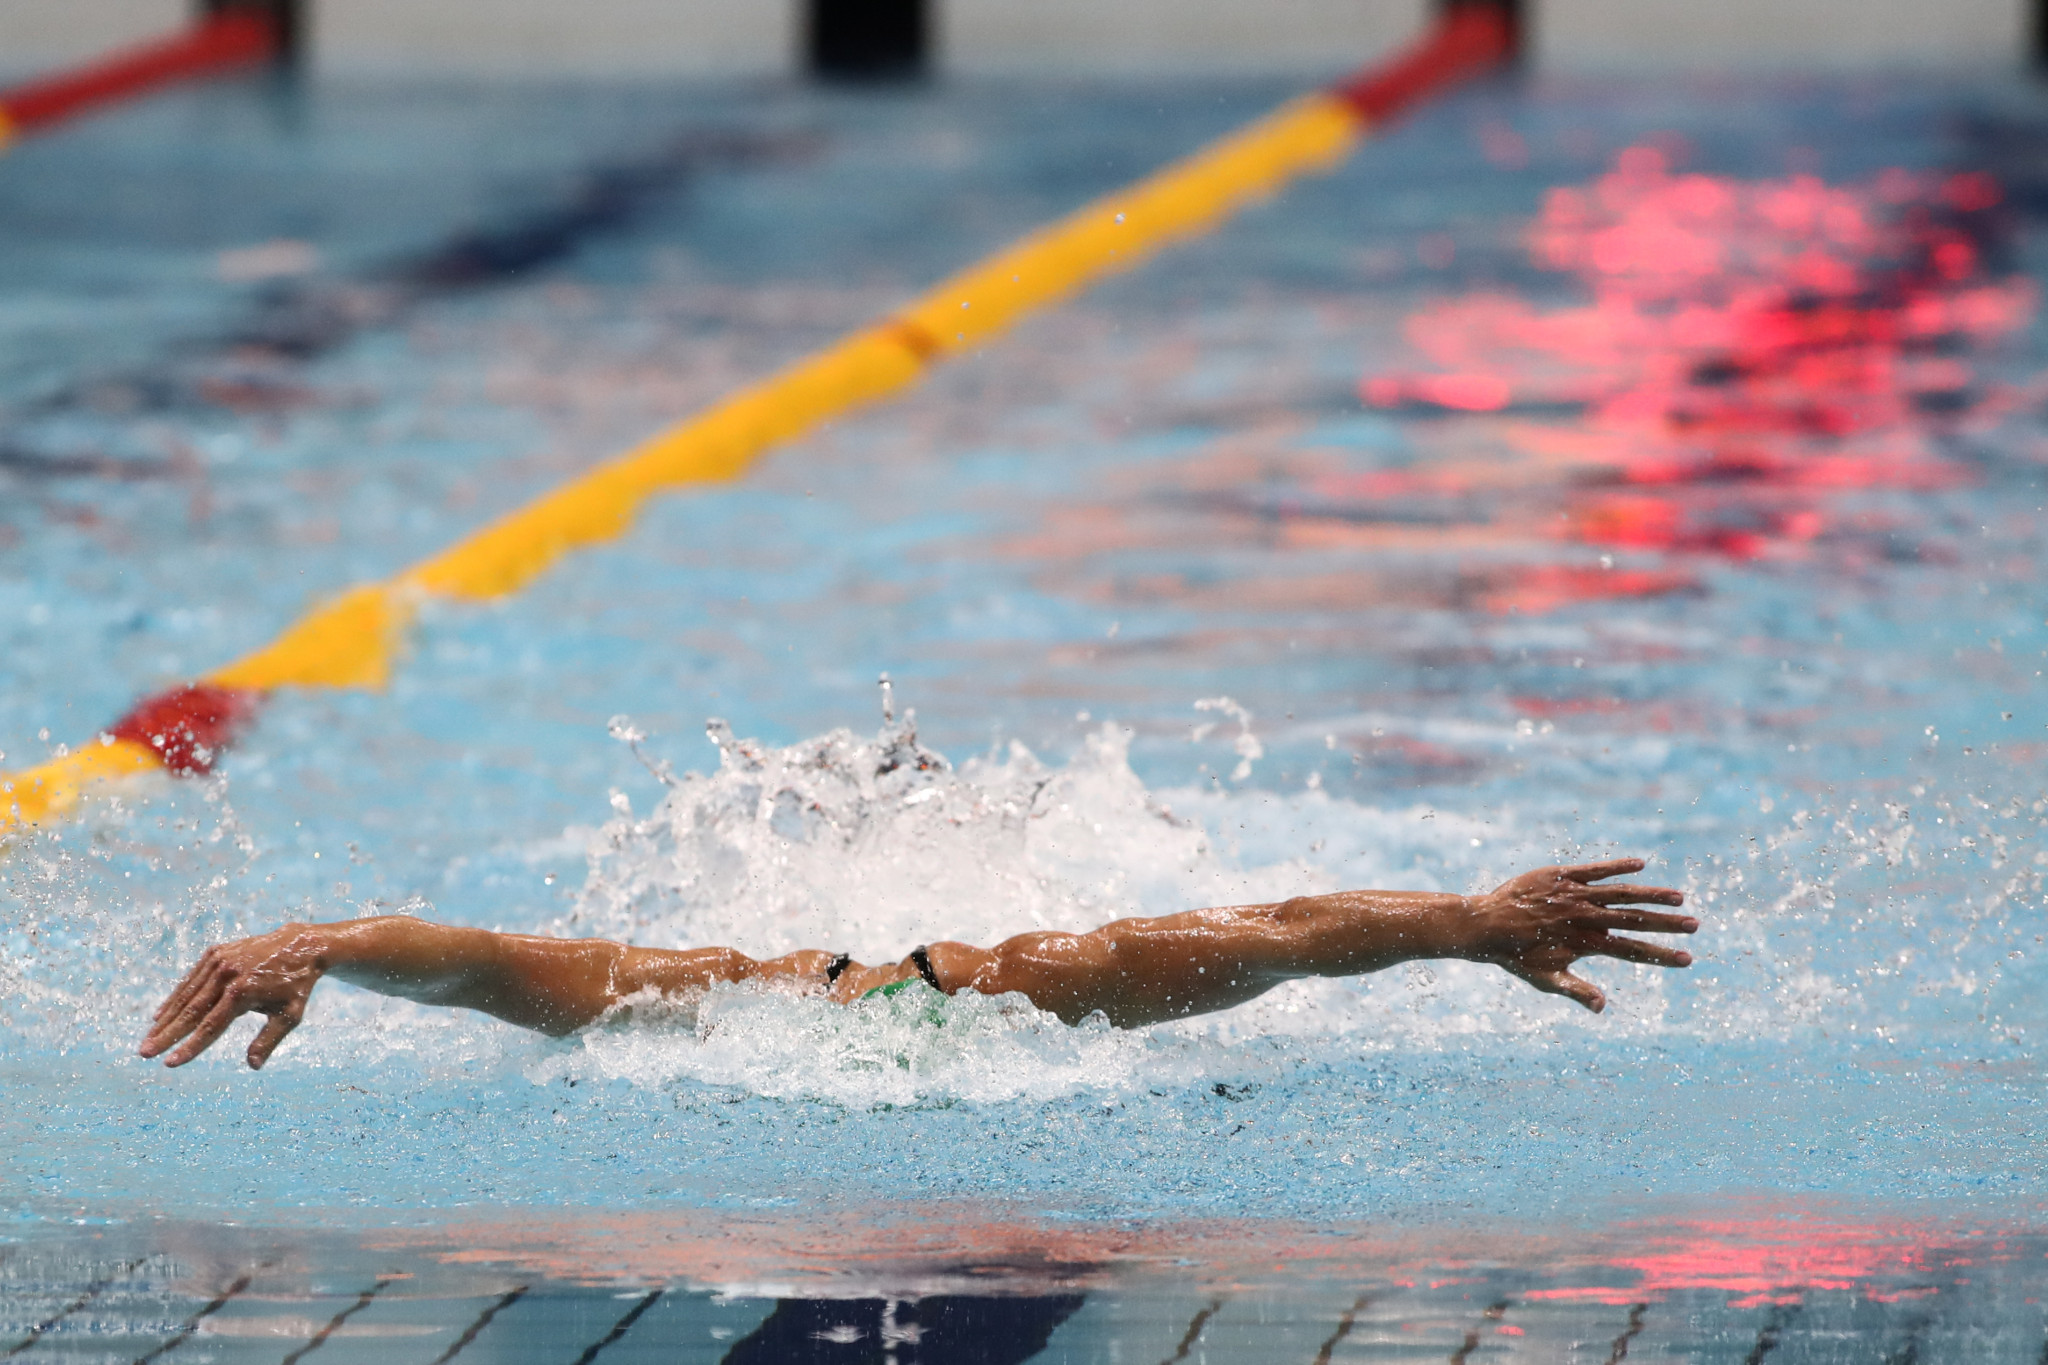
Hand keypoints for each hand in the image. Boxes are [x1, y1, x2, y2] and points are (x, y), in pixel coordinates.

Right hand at [139, 925, 327, 1068]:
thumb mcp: (289, 1016)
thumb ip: (269, 1040)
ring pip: (186, 995)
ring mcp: (219, 960)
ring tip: (149, 1040)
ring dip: (166, 1019)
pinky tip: (160, 1017)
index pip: (211, 1026)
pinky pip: (191, 980)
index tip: (170, 1063)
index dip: (190, 1047)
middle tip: (145, 1053)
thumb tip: (253, 1066)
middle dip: (167, 1035)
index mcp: (244, 992)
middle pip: (191, 1011)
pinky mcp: (216, 953)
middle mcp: (227, 974)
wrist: (300, 946)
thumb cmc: (295, 987)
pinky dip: (175, 998)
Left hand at [1458, 858, 1694, 1011]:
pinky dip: (1618, 867)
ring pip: (1620, 893)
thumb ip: (1577, 991)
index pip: (1632, 951)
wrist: (1485, 925)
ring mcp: (1574, 895)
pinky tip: (1641, 865)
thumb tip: (1602, 1007)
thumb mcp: (1546, 980)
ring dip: (1651, 895)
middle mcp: (1584, 917)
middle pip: (1634, 921)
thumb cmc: (1516, 956)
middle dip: (1667, 924)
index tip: (1687, 959)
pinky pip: (1595, 869)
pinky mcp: (1561, 876)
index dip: (1661, 956)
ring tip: (1679, 897)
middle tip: (1695, 926)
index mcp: (1585, 944)